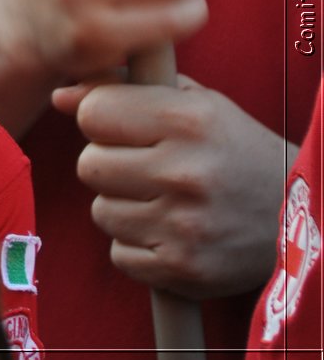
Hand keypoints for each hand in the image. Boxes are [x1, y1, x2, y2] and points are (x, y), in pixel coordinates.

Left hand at [54, 74, 293, 298]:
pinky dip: (138, 246)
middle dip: (110, 165)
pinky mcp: (182, 269)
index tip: (125, 126)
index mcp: (190, 120)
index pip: (93, 113)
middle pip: (89, 165)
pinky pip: (119, 254)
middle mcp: (186, 172)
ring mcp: (185, 226)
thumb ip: (124, 90)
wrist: (298, 217)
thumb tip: (60, 96)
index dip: (102, 119)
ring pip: (100, 212)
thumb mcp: (193, 104)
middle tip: (146, 168)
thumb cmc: (233, 150)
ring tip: (165, 201)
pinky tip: (172, 233)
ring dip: (123, 207)